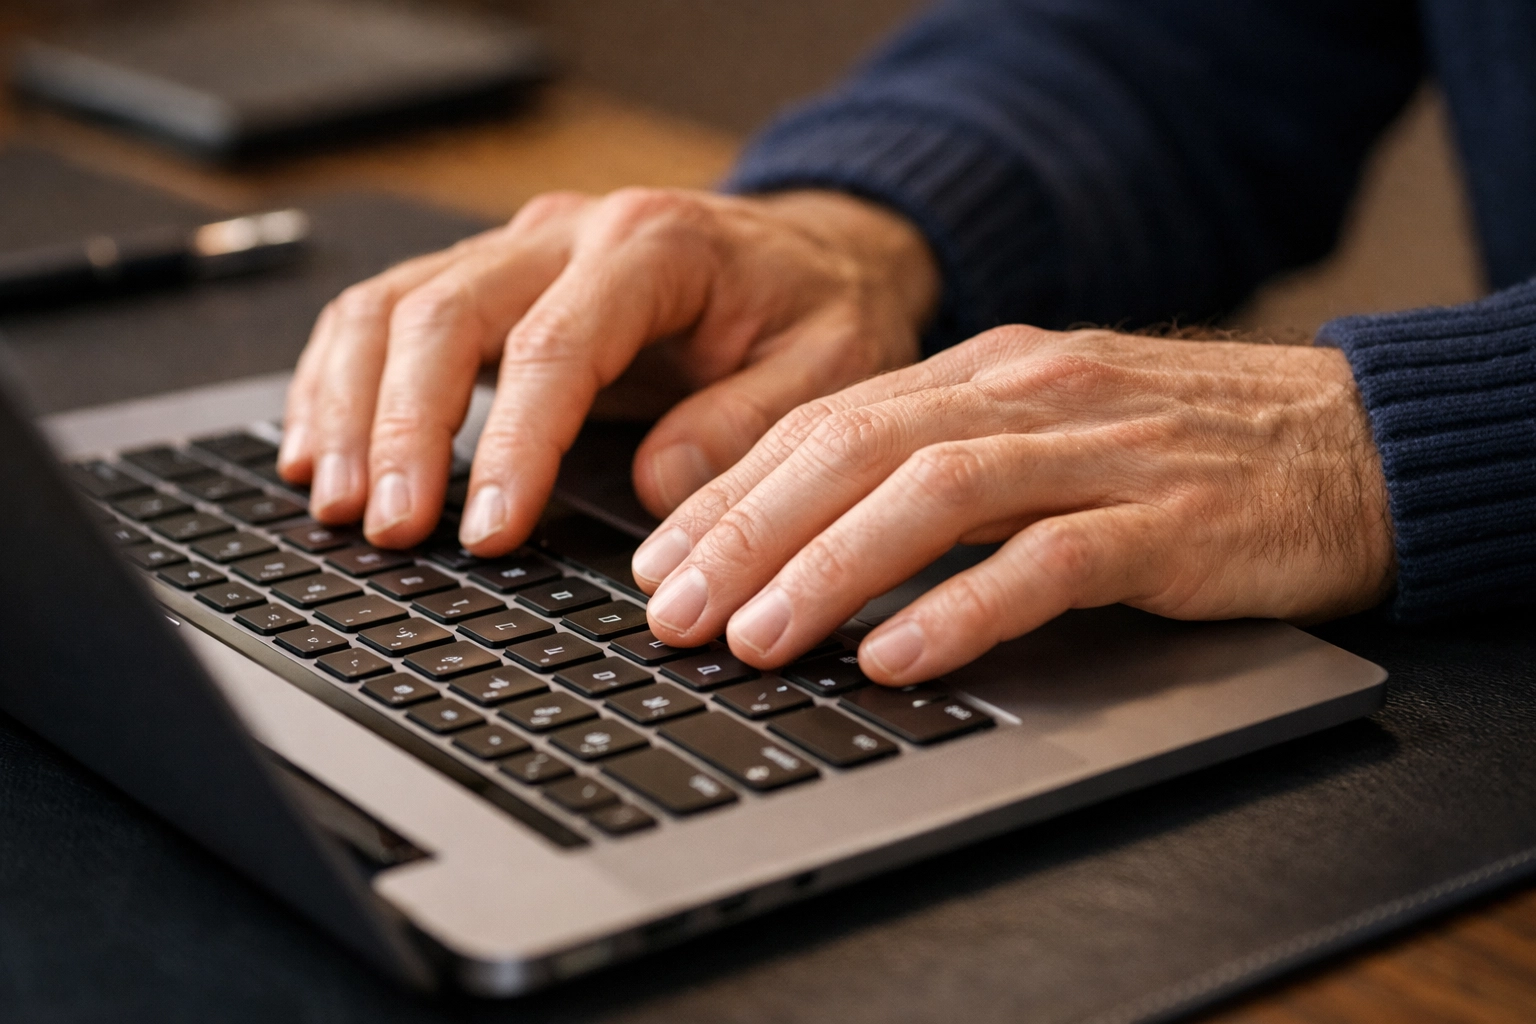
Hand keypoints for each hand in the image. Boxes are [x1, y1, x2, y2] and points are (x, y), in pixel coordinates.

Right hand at [277, 188, 938, 551]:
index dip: (511, 444)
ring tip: (337, 501)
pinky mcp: (491, 282)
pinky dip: (340, 380)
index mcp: (654, 247)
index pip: (554, 345)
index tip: (490, 531)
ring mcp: (519, 252)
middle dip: (403, 428)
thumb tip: (658, 493)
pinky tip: (320, 447)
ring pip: (392, 305)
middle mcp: (568, 235)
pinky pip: (386, 315)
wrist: (807, 255)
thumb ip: (750, 425)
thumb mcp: (830, 366)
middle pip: (442, 311)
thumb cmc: (816, 309)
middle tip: (388, 527)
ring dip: (351, 406)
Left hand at [631, 326, 1396, 684]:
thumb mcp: (1048, 433)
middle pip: (857, 448)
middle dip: (746, 531)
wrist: (1360, 441)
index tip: (659, 558)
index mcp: (989, 370)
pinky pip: (1051, 560)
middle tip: (671, 609)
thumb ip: (944, 464)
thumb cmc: (1189, 450)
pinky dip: (964, 608)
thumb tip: (811, 535)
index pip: (826, 419)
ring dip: (831, 567)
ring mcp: (1103, 451)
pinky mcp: (1173, 519)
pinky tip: (899, 656)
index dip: (730, 490)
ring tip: (755, 637)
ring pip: (936, 493)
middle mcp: (1031, 394)